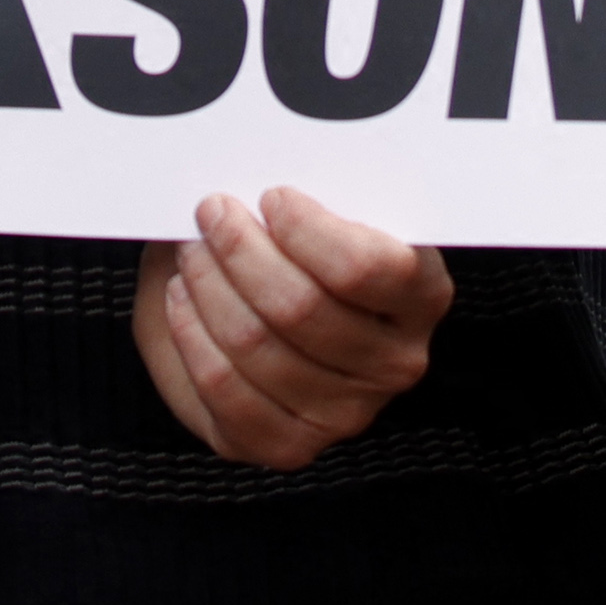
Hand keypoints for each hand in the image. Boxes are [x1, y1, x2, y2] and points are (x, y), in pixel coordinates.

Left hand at [132, 187, 449, 469]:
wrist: (268, 319)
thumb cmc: (297, 252)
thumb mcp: (315, 215)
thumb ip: (304, 196)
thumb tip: (255, 159)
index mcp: (422, 295)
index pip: (368, 268)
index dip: (307, 231)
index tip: (271, 197)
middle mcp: (396, 362)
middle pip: (301, 307)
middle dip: (241, 250)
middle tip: (212, 212)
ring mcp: (346, 412)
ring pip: (255, 344)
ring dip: (209, 286)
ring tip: (193, 252)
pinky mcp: (290, 445)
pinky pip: (226, 389)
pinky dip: (193, 335)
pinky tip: (184, 300)